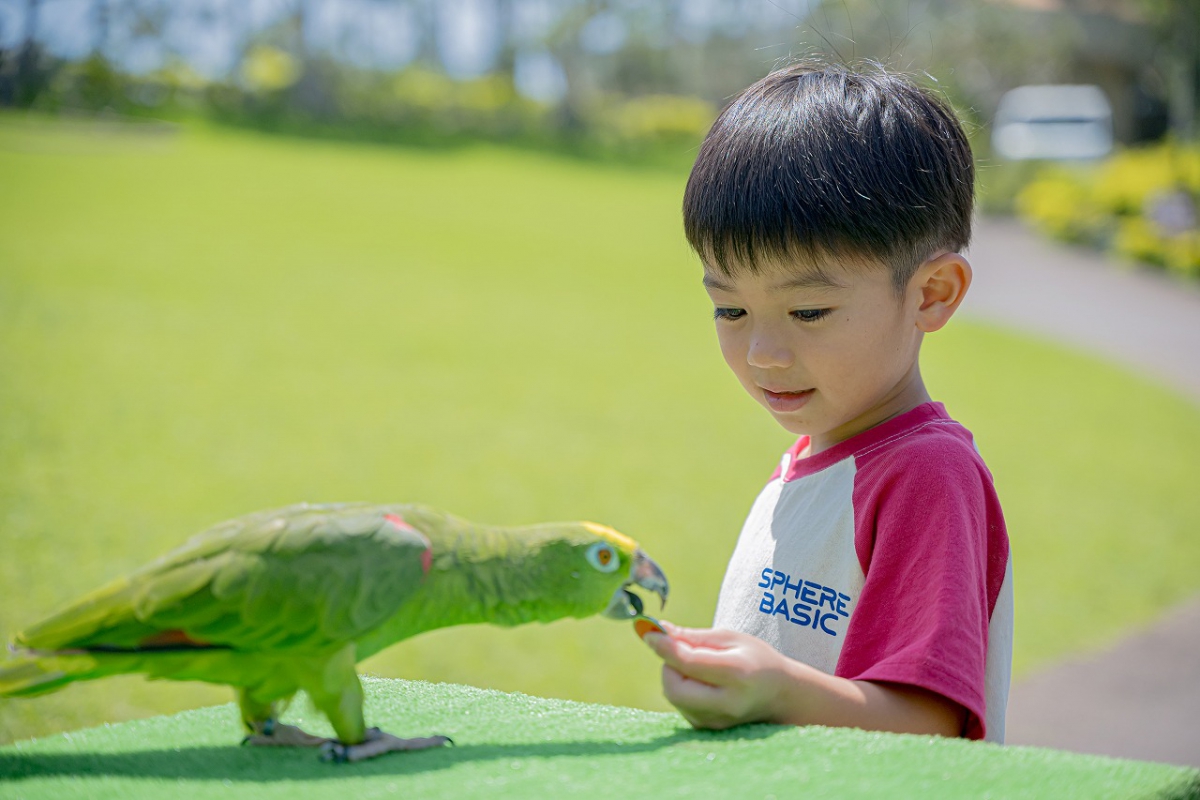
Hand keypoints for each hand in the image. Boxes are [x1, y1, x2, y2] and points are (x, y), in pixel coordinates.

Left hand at [642, 621, 788, 729]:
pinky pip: (680, 706)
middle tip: (681, 652)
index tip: (649, 632)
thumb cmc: (755, 659)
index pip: (689, 663)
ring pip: (674, 697)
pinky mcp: (709, 729)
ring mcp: (718, 722)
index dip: (665, 647)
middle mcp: (727, 703)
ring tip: (700, 668)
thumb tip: (658, 630)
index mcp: (737, 674)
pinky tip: (703, 683)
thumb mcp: (730, 638)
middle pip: (674, 688)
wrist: (781, 695)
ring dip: (675, 677)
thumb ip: (693, 637)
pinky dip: (682, 689)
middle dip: (668, 665)